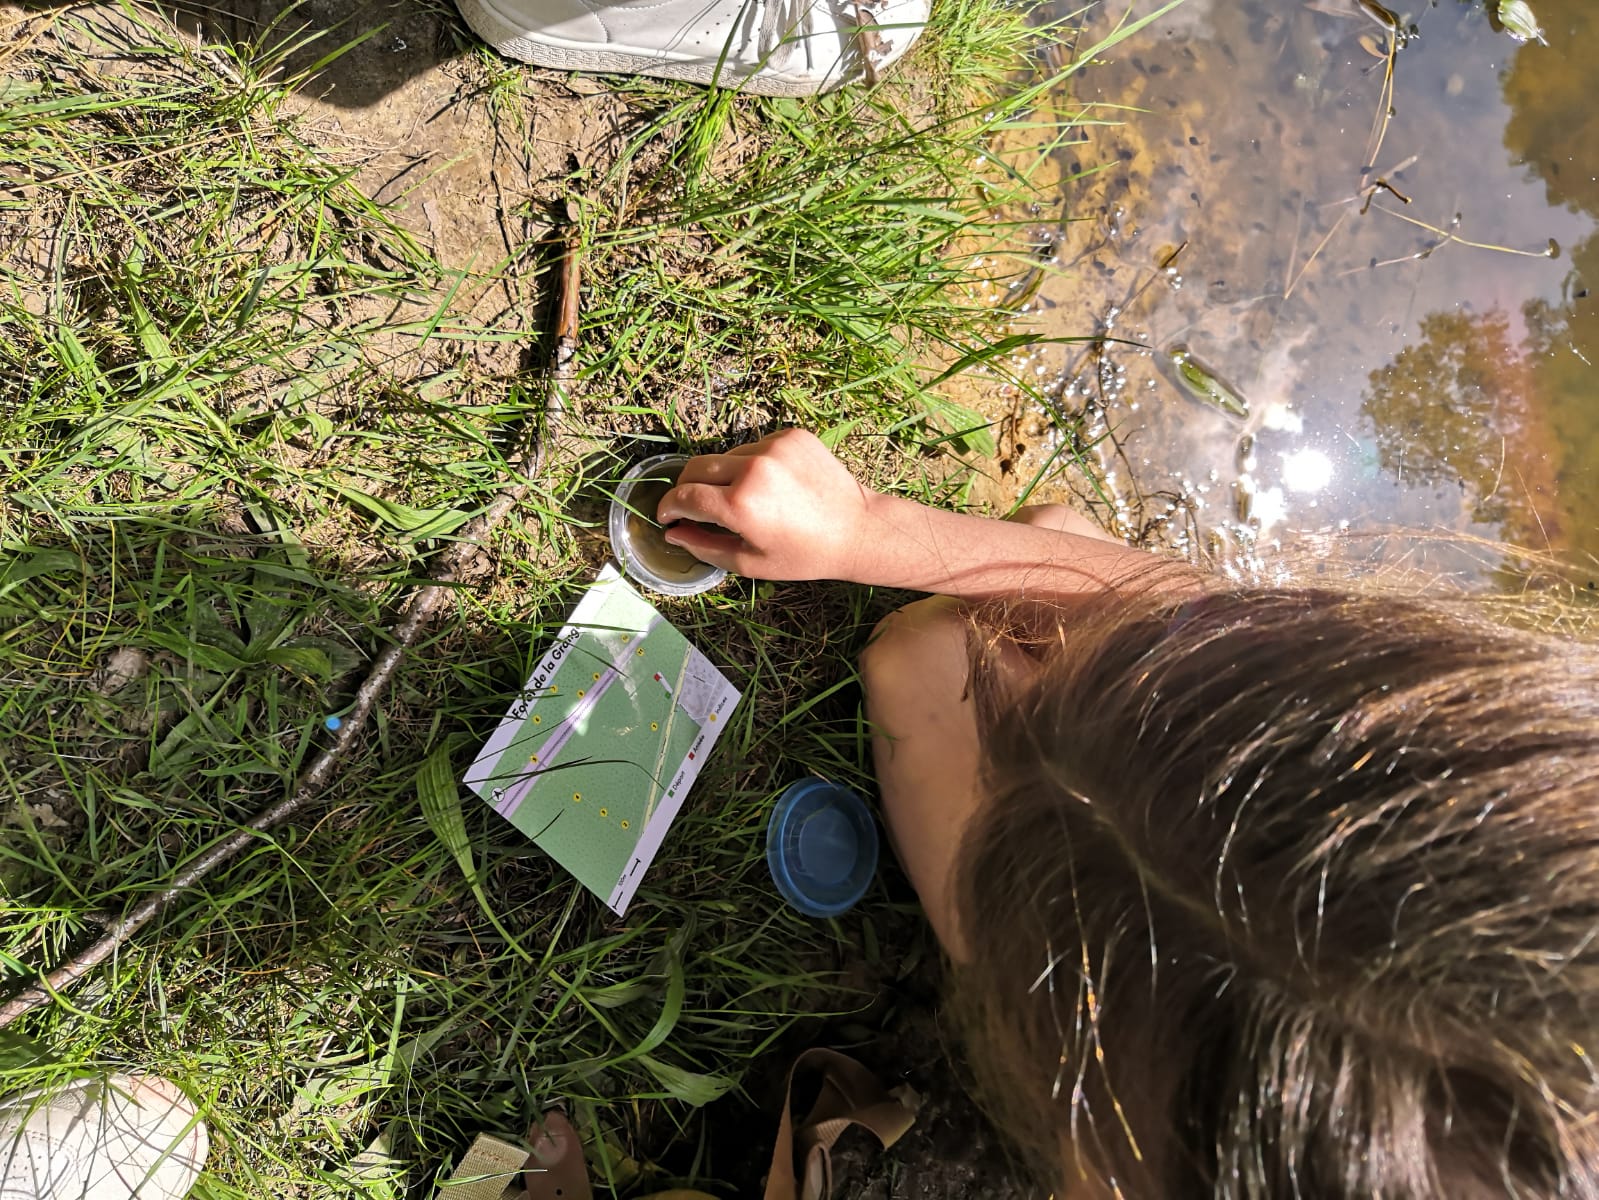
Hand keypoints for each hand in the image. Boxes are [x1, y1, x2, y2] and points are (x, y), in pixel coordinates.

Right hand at [655, 429, 877, 580]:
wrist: (858, 529)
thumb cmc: (805, 555)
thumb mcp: (750, 562)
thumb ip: (704, 547)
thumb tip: (673, 533)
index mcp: (740, 504)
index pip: (684, 496)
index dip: (668, 507)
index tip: (667, 516)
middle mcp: (753, 468)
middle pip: (696, 467)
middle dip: (685, 487)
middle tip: (691, 506)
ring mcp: (773, 447)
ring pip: (725, 457)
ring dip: (722, 476)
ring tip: (744, 500)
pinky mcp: (791, 435)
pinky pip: (754, 447)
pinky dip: (751, 464)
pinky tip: (771, 486)